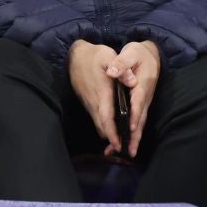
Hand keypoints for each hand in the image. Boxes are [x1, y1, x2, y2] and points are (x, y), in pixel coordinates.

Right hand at [67, 40, 123, 154]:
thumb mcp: (108, 56)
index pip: (106, 117)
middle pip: (102, 126)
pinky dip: (105, 126)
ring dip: (108, 133)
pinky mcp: (88, 103)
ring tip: (122, 143)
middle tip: (125, 150)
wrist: (74, 56)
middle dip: (112, 138)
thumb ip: (121, 68)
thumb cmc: (94, 56)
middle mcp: (94, 102)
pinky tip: (114, 128)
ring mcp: (89, 104)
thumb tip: (132, 81)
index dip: (112, 132)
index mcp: (101, 92)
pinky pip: (97, 118)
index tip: (118, 145)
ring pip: (99, 124)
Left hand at [106, 40, 160, 157]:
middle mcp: (145, 97)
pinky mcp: (140, 106)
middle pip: (141, 118)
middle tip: (130, 151)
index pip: (138, 101)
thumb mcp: (131, 53)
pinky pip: (137, 121)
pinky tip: (124, 144)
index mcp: (143, 84)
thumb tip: (113, 71)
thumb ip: (122, 62)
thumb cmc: (139, 54)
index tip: (131, 126)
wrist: (151, 55)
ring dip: (134, 139)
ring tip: (127, 154)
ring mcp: (143, 103)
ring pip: (139, 123)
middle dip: (135, 135)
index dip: (135, 114)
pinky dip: (132, 134)